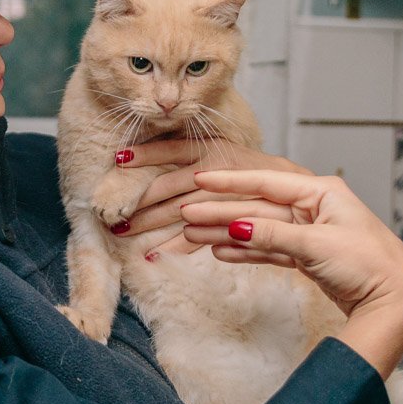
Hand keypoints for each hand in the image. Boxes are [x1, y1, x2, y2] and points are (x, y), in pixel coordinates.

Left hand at [116, 139, 310, 254]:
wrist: (291, 187)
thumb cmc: (247, 168)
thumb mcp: (222, 150)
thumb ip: (191, 153)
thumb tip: (144, 160)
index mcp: (212, 148)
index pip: (172, 148)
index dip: (146, 154)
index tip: (119, 159)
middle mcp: (216, 169)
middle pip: (168, 184)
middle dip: (138, 200)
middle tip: (111, 212)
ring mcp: (224, 196)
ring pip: (179, 210)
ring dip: (148, 224)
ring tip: (122, 232)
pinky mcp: (231, 220)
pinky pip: (199, 236)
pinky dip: (174, 247)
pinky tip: (152, 255)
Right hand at [182, 170, 402, 377]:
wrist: (393, 299)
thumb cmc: (367, 264)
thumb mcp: (317, 246)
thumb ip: (274, 234)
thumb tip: (237, 227)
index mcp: (322, 192)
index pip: (267, 182)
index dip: (231, 183)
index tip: (200, 179)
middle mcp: (314, 207)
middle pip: (257, 208)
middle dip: (220, 212)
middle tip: (186, 216)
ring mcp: (309, 232)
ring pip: (258, 229)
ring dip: (226, 233)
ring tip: (192, 236)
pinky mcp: (306, 255)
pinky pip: (268, 249)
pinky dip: (245, 251)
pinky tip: (219, 251)